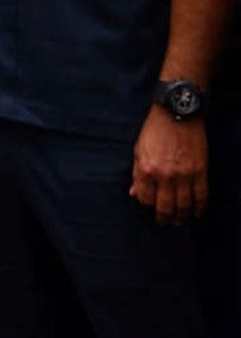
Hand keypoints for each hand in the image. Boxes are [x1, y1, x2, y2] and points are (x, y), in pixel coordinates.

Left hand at [131, 104, 208, 224]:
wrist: (176, 114)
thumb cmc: (155, 131)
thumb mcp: (138, 151)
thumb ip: (137, 175)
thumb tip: (134, 194)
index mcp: (146, 170)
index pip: (146, 199)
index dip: (147, 207)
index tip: (149, 210)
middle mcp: (165, 175)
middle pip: (165, 207)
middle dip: (164, 218)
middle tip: (165, 222)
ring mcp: (184, 175)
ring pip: (184, 205)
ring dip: (182, 217)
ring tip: (179, 221)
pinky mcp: (200, 171)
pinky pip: (201, 196)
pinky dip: (199, 208)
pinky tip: (196, 214)